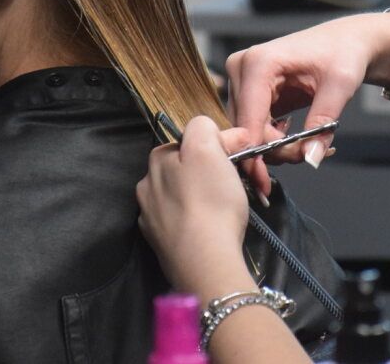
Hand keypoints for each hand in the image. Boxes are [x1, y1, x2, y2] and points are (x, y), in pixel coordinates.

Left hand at [136, 117, 254, 296]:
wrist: (205, 262)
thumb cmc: (210, 201)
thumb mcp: (207, 149)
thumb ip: (203, 127)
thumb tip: (215, 132)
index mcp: (157, 160)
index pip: (192, 140)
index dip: (221, 144)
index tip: (243, 157)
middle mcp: (146, 186)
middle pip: (186, 167)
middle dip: (211, 170)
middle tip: (237, 182)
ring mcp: (151, 218)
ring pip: (183, 195)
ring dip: (203, 195)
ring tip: (226, 207)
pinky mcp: (160, 245)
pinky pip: (182, 222)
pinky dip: (196, 220)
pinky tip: (210, 228)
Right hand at [225, 14, 383, 193]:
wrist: (345, 42)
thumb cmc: (343, 53)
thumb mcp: (340, 86)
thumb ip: (323, 123)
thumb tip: (311, 158)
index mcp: (258, 63)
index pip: (248, 120)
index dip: (261, 151)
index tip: (275, 175)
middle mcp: (241, 69)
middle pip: (245, 129)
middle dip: (274, 151)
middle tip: (308, 154)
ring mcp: (241, 81)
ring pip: (247, 132)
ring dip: (274, 148)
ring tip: (308, 145)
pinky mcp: (248, 93)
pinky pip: (252, 127)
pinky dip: (273, 140)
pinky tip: (298, 138)